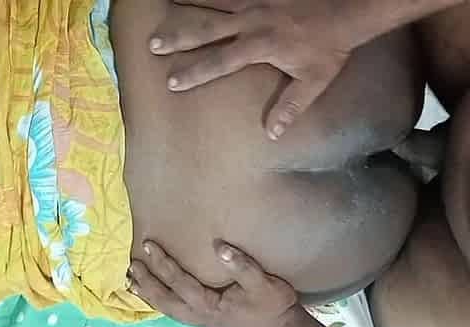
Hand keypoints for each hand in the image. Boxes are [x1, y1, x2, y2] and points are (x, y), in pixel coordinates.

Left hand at [128, 239, 298, 326]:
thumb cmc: (274, 306)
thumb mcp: (264, 283)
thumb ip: (242, 265)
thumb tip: (219, 246)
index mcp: (209, 305)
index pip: (179, 282)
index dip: (162, 263)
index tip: (148, 245)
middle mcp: (199, 315)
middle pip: (165, 299)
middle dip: (147, 281)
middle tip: (131, 265)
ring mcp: (200, 321)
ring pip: (167, 308)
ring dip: (149, 295)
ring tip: (131, 282)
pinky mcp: (204, 321)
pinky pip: (174, 311)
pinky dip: (160, 303)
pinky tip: (153, 296)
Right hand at [149, 0, 353, 139]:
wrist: (350, 7)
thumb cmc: (331, 47)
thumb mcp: (314, 81)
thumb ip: (291, 106)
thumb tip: (271, 134)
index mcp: (259, 45)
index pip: (219, 61)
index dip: (194, 73)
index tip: (171, 82)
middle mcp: (252, 20)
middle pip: (207, 28)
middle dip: (179, 36)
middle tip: (154, 42)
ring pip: (214, 0)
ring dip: (188, 2)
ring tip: (163, 6)